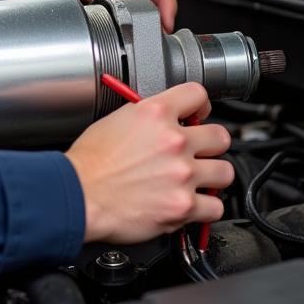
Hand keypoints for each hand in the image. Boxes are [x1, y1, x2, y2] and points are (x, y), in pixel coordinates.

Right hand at [64, 82, 232, 243]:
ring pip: (224, 172)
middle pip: (220, 136)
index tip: (199, 114)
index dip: (201, 105)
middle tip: (199, 152)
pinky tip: (193, 205)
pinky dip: (205, 209)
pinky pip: (215, 207)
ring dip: (212, 177)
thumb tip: (160, 119)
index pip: (198, 94)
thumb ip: (145, 117)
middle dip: (210, 145)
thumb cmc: (89, 163)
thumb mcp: (114, 120)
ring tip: (197, 181)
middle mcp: (174, 141)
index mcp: (155, 113)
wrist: (79, 195)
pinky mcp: (183, 206)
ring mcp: (182, 174)